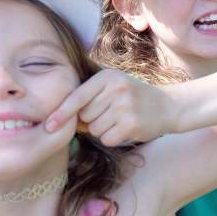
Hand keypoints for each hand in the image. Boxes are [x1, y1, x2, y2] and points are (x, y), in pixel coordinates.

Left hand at [45, 69, 181, 145]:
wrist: (168, 106)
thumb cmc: (132, 97)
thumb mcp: (113, 87)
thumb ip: (88, 98)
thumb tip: (61, 120)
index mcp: (108, 77)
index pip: (77, 97)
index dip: (61, 113)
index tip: (48, 126)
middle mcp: (117, 89)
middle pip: (84, 116)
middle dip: (91, 120)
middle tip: (111, 113)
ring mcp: (125, 106)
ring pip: (94, 129)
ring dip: (103, 130)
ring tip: (120, 120)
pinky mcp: (132, 124)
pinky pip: (107, 139)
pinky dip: (113, 138)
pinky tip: (126, 129)